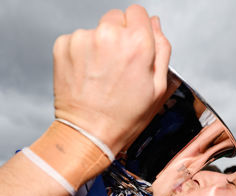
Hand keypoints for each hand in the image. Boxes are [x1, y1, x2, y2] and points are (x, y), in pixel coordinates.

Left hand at [53, 5, 170, 154]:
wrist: (89, 133)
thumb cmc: (123, 117)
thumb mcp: (157, 89)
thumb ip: (162, 50)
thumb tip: (155, 25)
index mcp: (137, 44)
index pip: (138, 12)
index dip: (138, 30)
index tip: (134, 46)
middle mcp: (109, 35)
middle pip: (116, 17)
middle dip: (119, 36)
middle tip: (118, 66)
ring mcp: (84, 39)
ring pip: (96, 30)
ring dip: (100, 45)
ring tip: (102, 74)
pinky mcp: (63, 45)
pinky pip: (78, 39)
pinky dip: (82, 53)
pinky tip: (88, 74)